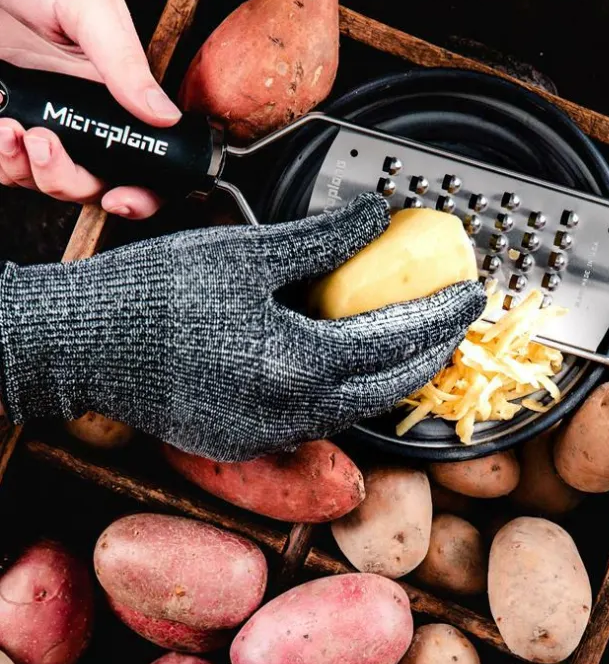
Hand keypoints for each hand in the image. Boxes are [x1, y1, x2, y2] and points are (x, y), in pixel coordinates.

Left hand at [0, 0, 178, 217]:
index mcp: (115, 92)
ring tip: (9, 130)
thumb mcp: (90, 5)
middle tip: (41, 142)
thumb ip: (125, 64)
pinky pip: (3, 160)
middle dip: (64, 179)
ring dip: (25, 170)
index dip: (138, 194)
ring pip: (41, 179)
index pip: (141, 161)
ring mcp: (39, 113)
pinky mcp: (2, 110)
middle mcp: (79, 111)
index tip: (120, 199)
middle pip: (86, 183)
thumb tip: (165, 117)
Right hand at [0, 195, 486, 457]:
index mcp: (297, 364)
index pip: (396, 344)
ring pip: (351, 411)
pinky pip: (311, 424)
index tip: (470, 295)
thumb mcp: (246, 253)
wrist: (83, 343)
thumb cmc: (156, 292)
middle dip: (428, 354)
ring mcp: (264, 438)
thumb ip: (322, 241)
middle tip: (452, 322)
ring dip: (387, 378)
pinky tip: (341, 366)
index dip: (441, 318)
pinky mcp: (240, 446)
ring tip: (408, 341)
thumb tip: (378, 217)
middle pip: (385, 389)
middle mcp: (289, 414)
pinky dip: (340, 395)